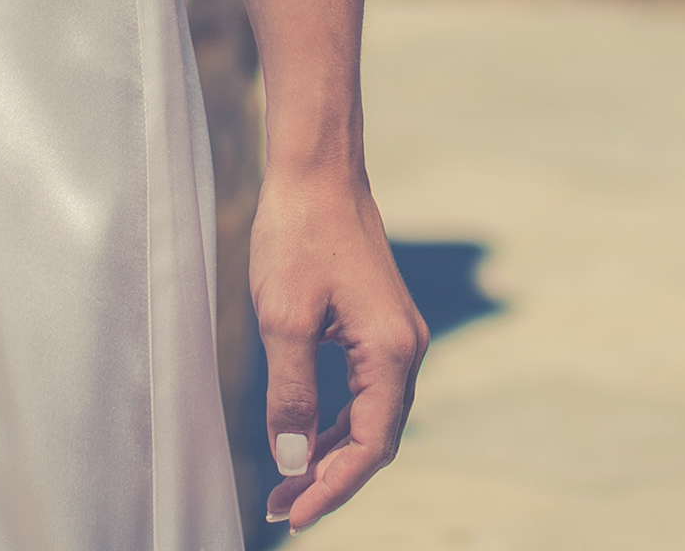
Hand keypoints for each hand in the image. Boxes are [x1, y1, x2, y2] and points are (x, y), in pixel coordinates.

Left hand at [249, 165, 427, 528]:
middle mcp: (405, 348)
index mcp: (390, 351)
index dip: (331, 487)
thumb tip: (294, 459)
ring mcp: (395, 335)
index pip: (369, 446)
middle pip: (375, 438)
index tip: (290, 513)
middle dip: (329, 478)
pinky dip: (335, 420)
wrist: (316, 170)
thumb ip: (291, 395)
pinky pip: (364, 390)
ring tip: (285, 481)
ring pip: (370, 417)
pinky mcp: (378, 323)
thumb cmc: (298, 235)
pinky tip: (303, 434)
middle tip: (279, 506)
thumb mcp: (283, 319)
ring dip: (330, 452)